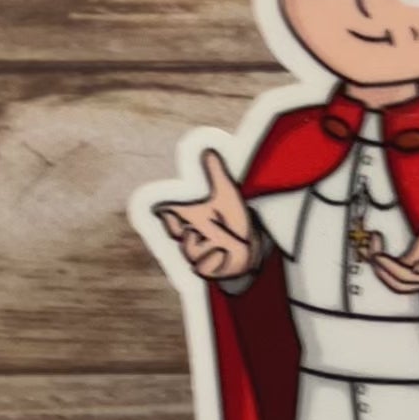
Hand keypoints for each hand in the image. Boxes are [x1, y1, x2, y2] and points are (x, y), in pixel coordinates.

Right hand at [156, 149, 258, 281]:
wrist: (251, 242)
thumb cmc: (234, 218)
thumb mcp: (226, 192)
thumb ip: (216, 172)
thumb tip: (209, 148)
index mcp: (188, 217)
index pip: (167, 216)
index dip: (168, 216)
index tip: (170, 211)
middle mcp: (188, 237)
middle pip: (178, 237)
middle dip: (186, 233)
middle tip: (201, 226)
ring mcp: (196, 255)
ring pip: (191, 251)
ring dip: (208, 244)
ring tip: (222, 240)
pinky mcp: (206, 270)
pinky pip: (202, 266)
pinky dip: (214, 259)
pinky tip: (224, 251)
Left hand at [365, 185, 418, 292]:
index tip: (414, 266)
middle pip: (406, 281)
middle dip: (390, 269)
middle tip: (377, 255)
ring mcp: (410, 278)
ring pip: (393, 283)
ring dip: (380, 270)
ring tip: (371, 249)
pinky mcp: (398, 275)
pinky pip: (385, 276)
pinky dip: (376, 264)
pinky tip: (370, 244)